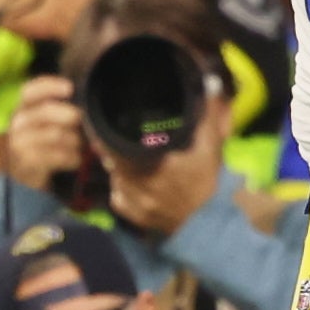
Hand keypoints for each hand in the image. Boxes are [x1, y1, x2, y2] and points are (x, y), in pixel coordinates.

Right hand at [4, 78, 91, 197]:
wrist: (22, 171)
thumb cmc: (41, 139)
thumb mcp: (43, 120)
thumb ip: (58, 107)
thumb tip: (86, 104)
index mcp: (22, 107)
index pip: (30, 90)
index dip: (50, 86)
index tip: (70, 88)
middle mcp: (18, 123)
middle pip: (46, 112)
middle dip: (70, 114)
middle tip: (80, 119)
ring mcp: (21, 143)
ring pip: (56, 135)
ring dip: (74, 140)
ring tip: (78, 144)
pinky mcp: (29, 162)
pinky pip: (60, 156)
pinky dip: (73, 158)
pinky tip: (74, 159)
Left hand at [102, 93, 226, 241]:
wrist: (207, 226)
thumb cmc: (207, 183)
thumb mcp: (211, 147)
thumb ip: (209, 115)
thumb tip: (210, 84)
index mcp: (150, 164)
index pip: (112, 145)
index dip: (103, 133)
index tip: (98, 120)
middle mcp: (135, 183)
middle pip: (110, 159)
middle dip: (110, 147)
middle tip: (114, 136)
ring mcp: (131, 201)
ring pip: (113, 176)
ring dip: (116, 166)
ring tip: (125, 156)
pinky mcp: (131, 215)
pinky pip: (117, 196)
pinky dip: (121, 187)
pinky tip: (132, 181)